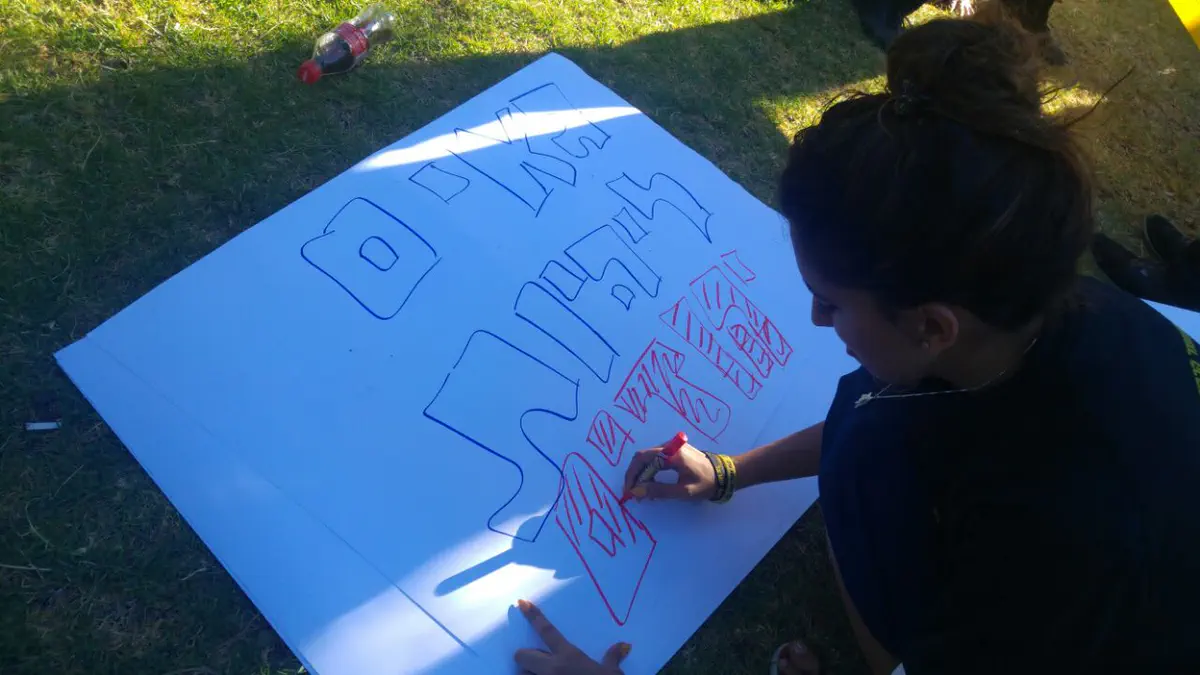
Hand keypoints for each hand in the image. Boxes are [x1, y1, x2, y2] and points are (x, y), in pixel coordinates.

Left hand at [515, 599, 629, 673]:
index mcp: (568, 656)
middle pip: (522, 655)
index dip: (533, 615)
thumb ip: (612, 658)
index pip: (547, 631)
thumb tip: (622, 646)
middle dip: (525, 658)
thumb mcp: (612, 674)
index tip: (521, 602)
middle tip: (538, 665)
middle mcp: (551, 669)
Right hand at [622, 436, 716, 500]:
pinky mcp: (674, 451)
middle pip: (642, 457)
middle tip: (633, 494)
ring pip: (647, 458)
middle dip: (635, 476)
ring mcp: (672, 447)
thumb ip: (659, 491)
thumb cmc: (706, 483)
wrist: (725, 474)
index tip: (629, 492)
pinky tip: (651, 484)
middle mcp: (669, 446)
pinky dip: (649, 471)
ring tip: (642, 492)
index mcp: (672, 454)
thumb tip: (637, 492)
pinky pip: (655, 459)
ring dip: (641, 474)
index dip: (632, 475)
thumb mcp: (683, 492)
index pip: (642, 460)